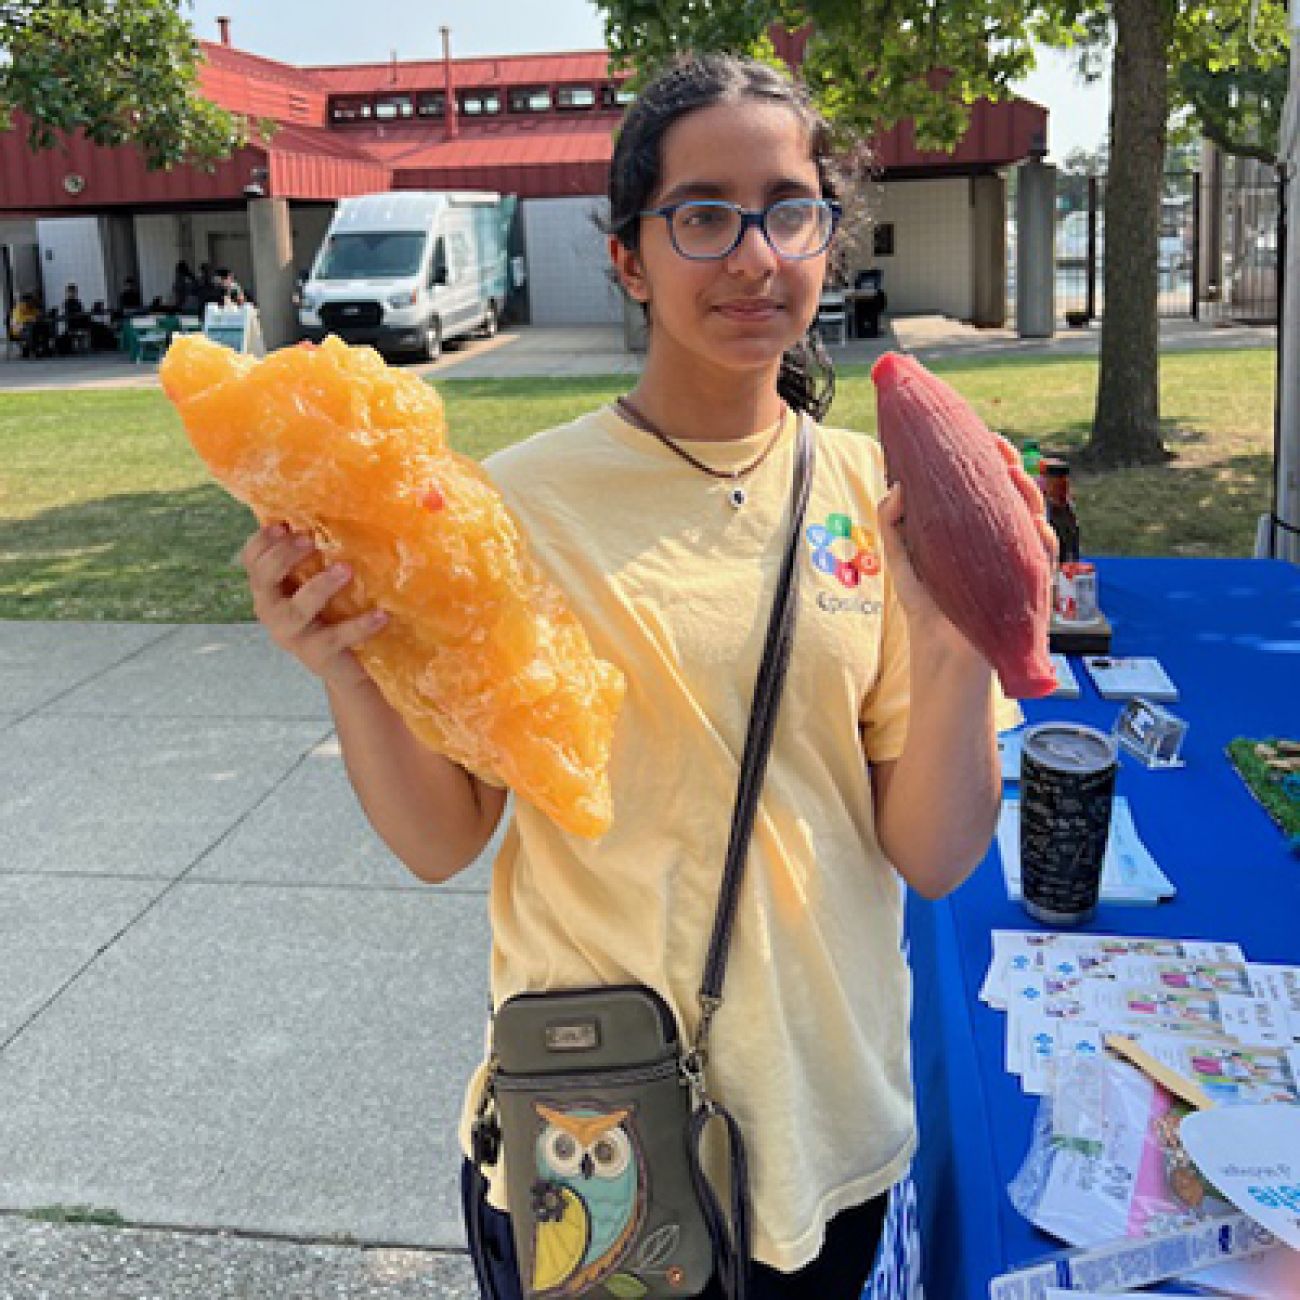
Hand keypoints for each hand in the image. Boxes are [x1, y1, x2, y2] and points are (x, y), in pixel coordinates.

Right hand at [240, 522, 388, 690]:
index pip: (252, 560)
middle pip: (263, 580)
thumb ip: (314, 556)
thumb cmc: (331, 616)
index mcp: (270, 589)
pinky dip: (359, 625)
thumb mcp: (317, 583)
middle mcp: (273, 611)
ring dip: (319, 586)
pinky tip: (381, 614)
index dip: (262, 541)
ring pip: (297, 610)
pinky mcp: (318, 656)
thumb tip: (328, 510)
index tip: (284, 524)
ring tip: (346, 569)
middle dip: (283, 557)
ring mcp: (293, 636)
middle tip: (309, 540)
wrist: (346, 668)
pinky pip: (337, 638)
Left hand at [876, 435, 1057, 647]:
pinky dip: (1043, 537)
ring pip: (1035, 519)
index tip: (982, 438)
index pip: (988, 490)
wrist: (942, 654)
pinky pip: (1044, 557)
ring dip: (1030, 495)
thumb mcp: (901, 559)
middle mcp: (999, 543)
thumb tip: (897, 485)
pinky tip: (1035, 522)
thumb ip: (892, 522)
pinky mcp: (1028, 586)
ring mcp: (1016, 563)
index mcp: (972, 532)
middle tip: (1000, 450)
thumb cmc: (927, 608)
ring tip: (1014, 476)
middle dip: (1014, 469)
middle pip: (1016, 498)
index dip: (990, 463)